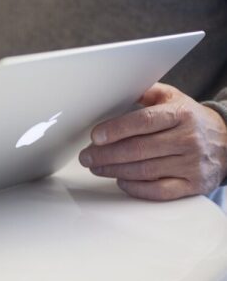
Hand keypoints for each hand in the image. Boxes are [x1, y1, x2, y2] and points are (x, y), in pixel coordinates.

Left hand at [79, 83, 226, 200]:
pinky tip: (120, 181)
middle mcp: (188, 139)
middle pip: (138, 149)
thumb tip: (115, 90)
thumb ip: (145, 93)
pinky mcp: (193, 185)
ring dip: (114, 170)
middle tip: (86, 156)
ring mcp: (191, 164)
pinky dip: (136, 188)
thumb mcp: (173, 98)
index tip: (95, 136)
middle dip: (106, 154)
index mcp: (180, 115)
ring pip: (145, 171)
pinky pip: (159, 191)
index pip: (143, 122)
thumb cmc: (191, 119)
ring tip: (96, 167)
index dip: (115, 130)